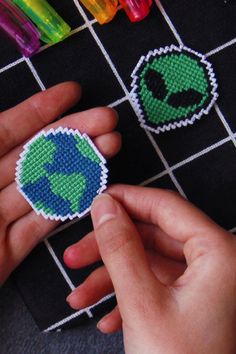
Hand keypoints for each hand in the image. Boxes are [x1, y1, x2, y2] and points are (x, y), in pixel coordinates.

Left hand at [0, 82, 120, 284]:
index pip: (6, 130)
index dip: (39, 109)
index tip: (72, 93)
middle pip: (33, 156)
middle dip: (72, 134)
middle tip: (107, 120)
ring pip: (44, 188)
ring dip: (78, 168)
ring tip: (109, 147)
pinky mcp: (6, 254)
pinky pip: (41, 226)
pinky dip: (66, 207)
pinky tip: (91, 189)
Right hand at [64, 185, 235, 353]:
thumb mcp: (142, 303)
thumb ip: (121, 247)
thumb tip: (105, 207)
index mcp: (219, 253)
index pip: (166, 207)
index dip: (127, 200)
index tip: (98, 200)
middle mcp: (217, 262)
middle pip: (153, 237)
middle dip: (109, 248)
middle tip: (76, 254)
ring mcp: (205, 284)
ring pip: (149, 264)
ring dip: (112, 278)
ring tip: (79, 296)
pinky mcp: (192, 302)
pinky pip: (155, 285)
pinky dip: (128, 296)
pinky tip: (106, 316)